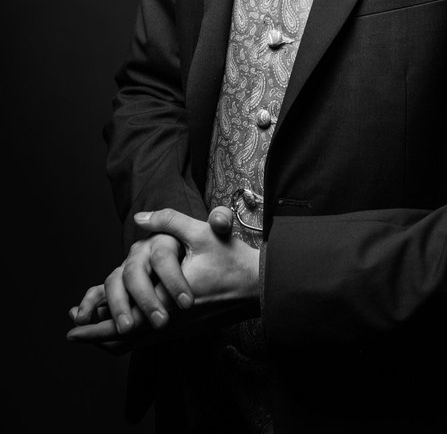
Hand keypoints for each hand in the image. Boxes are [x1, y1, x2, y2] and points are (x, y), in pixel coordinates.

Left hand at [67, 206, 259, 349]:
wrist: (261, 285)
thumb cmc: (233, 258)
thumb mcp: (203, 232)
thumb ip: (169, 222)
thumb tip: (140, 217)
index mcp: (170, 297)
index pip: (126, 316)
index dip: (98, 320)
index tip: (72, 323)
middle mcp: (173, 320)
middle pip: (126, 335)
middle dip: (97, 334)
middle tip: (72, 333)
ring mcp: (181, 329)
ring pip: (139, 342)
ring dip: (113, 340)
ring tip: (90, 337)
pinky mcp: (188, 331)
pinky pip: (153, 343)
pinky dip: (134, 341)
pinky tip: (127, 335)